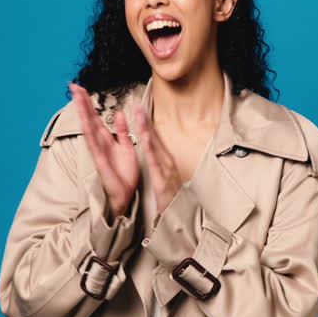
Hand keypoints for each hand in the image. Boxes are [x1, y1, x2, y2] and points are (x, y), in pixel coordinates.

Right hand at [68, 82, 137, 220]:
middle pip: (88, 118)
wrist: (126, 194)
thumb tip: (118, 112)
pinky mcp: (100, 162)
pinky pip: (95, 146)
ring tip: (77, 97)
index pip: (95, 117)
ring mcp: (98, 152)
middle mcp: (99, 143)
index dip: (88, 102)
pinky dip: (90, 134)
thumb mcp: (127, 146)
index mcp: (106, 139)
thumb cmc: (125, 172)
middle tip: (73, 85)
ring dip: (83, 113)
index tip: (81, 87)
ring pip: (88, 128)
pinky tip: (86, 122)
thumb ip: (122, 130)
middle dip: (81, 102)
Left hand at [132, 102, 183, 219]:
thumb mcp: (165, 174)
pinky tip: (144, 138)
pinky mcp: (162, 178)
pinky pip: (155, 161)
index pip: (153, 136)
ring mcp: (166, 168)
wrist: (181, 215)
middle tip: (136, 101)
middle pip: (154, 135)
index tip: (137, 106)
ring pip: (154, 144)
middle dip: (145, 118)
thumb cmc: (172, 196)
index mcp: (165, 159)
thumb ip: (160, 161)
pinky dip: (149, 148)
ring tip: (138, 113)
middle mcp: (166, 159)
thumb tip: (154, 149)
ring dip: (146, 127)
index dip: (145, 120)